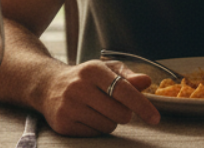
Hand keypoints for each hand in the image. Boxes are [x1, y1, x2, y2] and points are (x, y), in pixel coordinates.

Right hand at [38, 60, 158, 136]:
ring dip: (110, 121)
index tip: (155, 118)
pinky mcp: (63, 124)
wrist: (47, 85)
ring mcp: (68, 106)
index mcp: (92, 70)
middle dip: (124, 114)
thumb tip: (146, 81)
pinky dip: (96, 128)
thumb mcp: (106, 70)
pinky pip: (94, 134)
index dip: (142, 105)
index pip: (123, 90)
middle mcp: (78, 87)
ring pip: (108, 126)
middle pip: (119, 113)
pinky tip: (86, 116)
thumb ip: (128, 76)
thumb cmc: (85, 77)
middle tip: (114, 106)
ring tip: (97, 109)